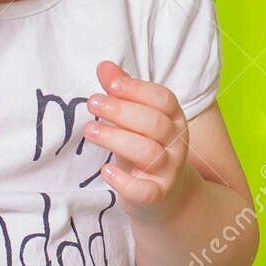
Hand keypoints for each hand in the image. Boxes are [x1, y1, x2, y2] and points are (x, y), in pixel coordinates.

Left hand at [82, 59, 194, 218]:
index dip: (138, 90)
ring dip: (116, 139)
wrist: (167, 198)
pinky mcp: (158, 196)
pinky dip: (124, 181)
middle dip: (122, 111)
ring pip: (148, 152)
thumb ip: (123, 94)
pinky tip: (106, 170)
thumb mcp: (137, 121)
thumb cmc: (146, 150)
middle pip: (154, 123)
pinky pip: (145, 190)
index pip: (164, 100)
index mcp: (174, 120)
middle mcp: (176, 144)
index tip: (110, 84)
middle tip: (93, 103)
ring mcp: (169, 171)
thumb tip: (104, 66)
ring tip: (90, 130)